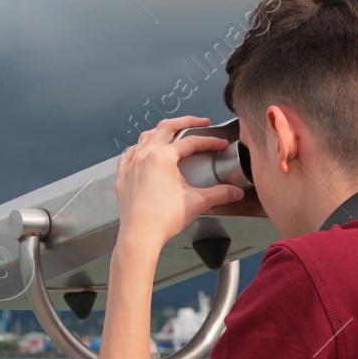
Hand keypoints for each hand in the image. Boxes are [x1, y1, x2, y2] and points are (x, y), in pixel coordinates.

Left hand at [114, 117, 245, 268]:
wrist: (139, 236)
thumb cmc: (162, 219)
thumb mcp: (197, 202)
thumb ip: (219, 194)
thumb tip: (234, 192)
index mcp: (162, 157)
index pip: (190, 142)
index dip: (208, 141)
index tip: (218, 144)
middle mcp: (144, 156)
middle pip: (165, 128)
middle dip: (185, 122)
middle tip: (199, 123)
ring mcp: (130, 165)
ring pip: (145, 138)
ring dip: (161, 132)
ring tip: (173, 134)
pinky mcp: (122, 176)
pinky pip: (130, 153)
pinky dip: (140, 148)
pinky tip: (144, 152)